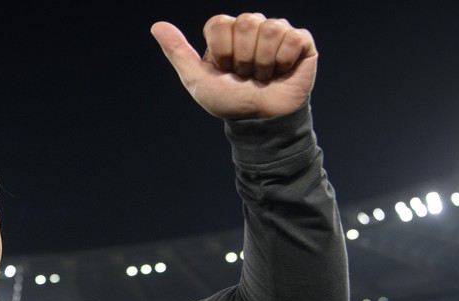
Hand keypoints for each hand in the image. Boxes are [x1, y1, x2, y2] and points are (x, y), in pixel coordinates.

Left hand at [150, 12, 317, 119]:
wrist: (260, 122)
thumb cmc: (230, 102)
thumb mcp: (198, 80)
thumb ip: (178, 52)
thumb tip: (156, 25)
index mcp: (228, 33)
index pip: (220, 22)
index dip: (222, 51)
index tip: (225, 70)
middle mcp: (253, 27)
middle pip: (246, 21)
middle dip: (243, 58)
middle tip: (246, 75)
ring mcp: (278, 32)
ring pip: (270, 28)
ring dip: (263, 62)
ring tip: (263, 77)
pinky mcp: (301, 42)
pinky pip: (292, 37)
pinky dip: (284, 61)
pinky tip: (282, 72)